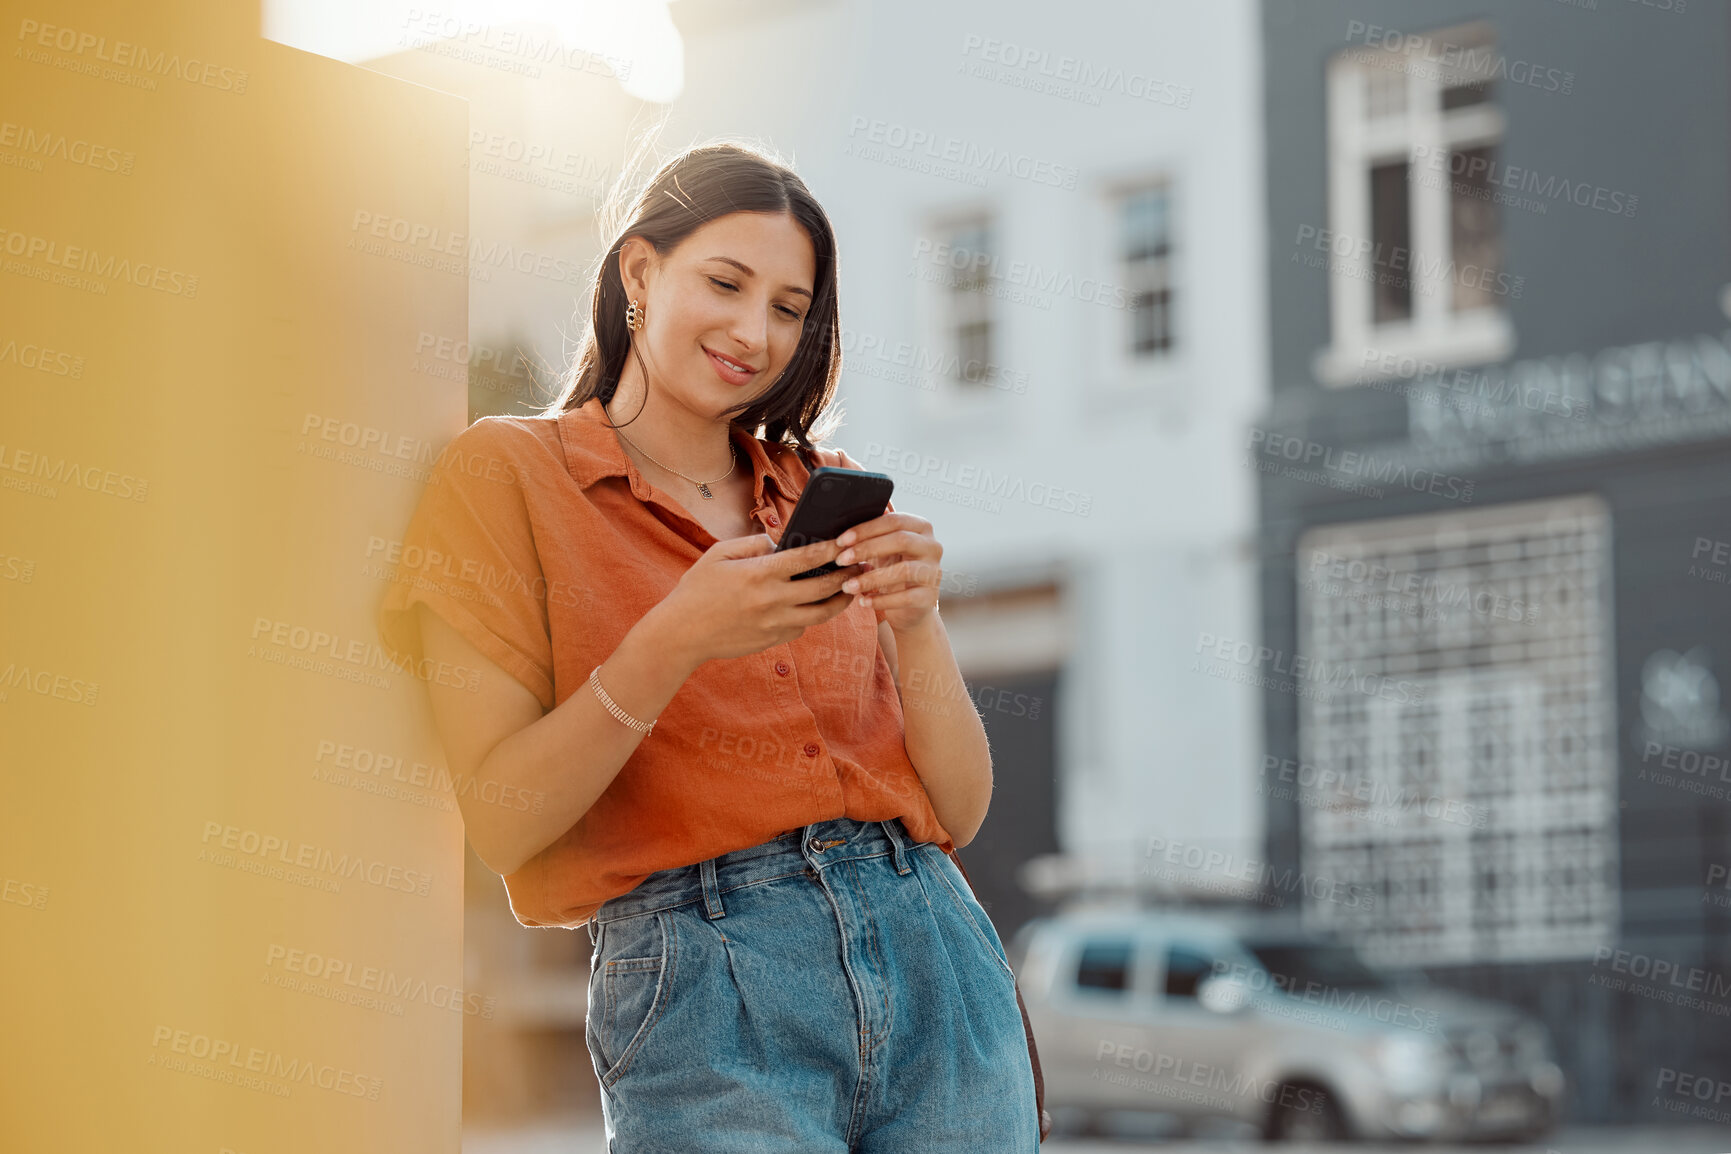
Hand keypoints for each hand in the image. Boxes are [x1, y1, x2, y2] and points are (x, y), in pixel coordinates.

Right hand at [646, 533, 865, 668]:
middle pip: (824, 588)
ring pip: (821, 614)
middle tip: (863, 566)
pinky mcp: (772, 640)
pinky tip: (815, 605)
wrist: (681, 634)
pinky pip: (802, 627)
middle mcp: (772, 600)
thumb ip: (752, 544)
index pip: (808, 558)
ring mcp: (774, 624)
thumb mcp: (718, 554)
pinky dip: (811, 616)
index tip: (849, 541)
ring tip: (851, 589)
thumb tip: (779, 543)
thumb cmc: (697, 589)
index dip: (833, 549)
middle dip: (848, 575)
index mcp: (760, 573)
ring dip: (840, 600)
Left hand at [833, 512, 941, 633]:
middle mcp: (932, 546)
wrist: (911, 605)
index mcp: (921, 527)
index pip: (894, 520)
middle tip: (841, 560)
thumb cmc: (893, 568)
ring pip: (903, 570)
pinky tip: (863, 601)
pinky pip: (905, 597)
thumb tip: (851, 512)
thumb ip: (874, 530)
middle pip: (901, 540)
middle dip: (867, 549)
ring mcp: (934, 572)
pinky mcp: (930, 596)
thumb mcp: (883, 547)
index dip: (866, 529)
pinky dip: (881, 600)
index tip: (841, 541)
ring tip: (848, 586)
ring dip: (871, 578)